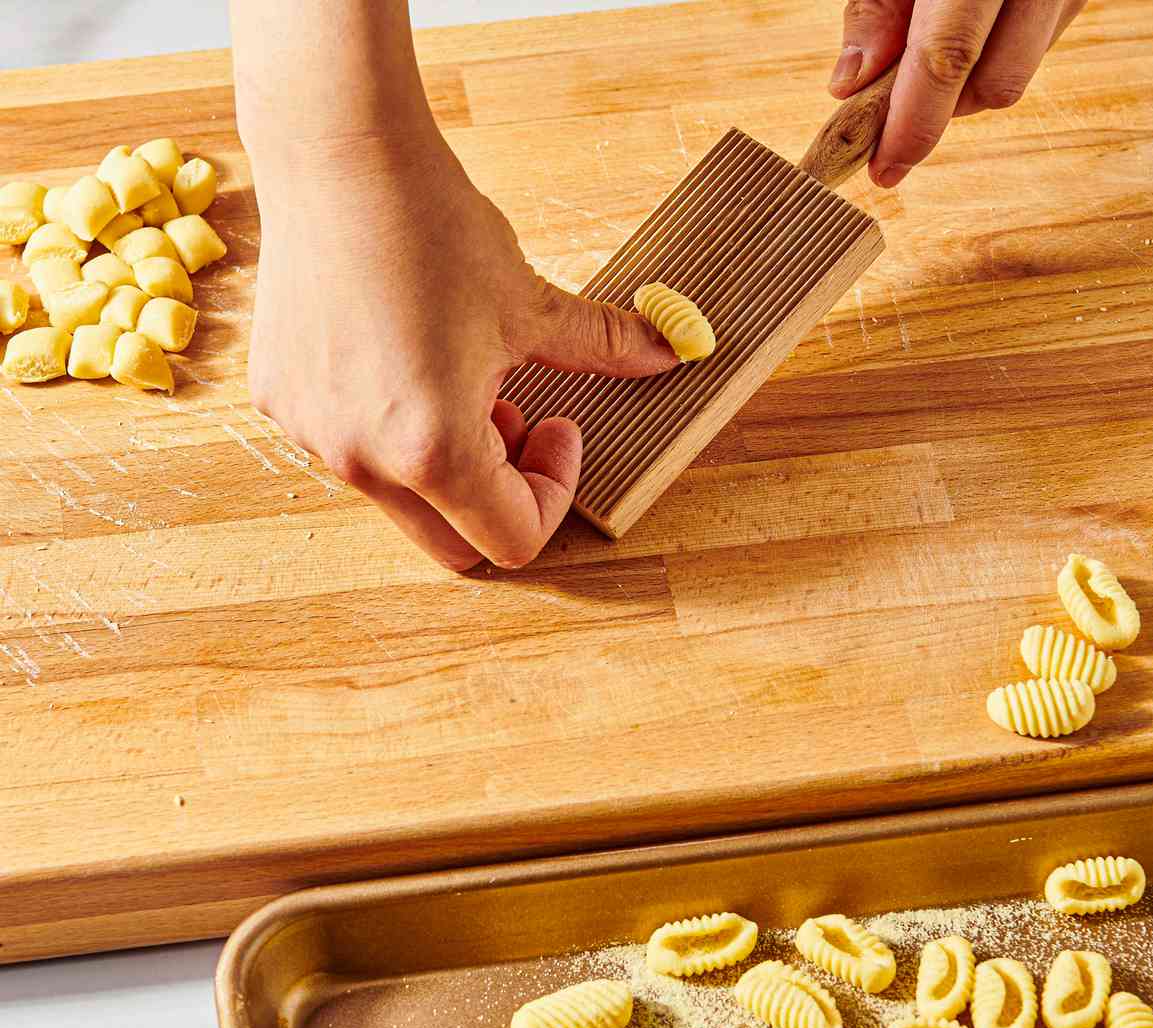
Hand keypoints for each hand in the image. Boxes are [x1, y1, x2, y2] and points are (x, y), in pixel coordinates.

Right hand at [246, 132, 677, 570]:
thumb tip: (669, 354)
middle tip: (520, 416)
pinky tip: (410, 356)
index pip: (512, 539)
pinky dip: (395, 430)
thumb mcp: (531, 303)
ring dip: (450, 460)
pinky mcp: (281, 402)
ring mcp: (310, 435)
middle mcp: (360, 459)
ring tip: (463, 374)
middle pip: (455, 544)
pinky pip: (353, 450)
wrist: (338, 155)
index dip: (554, 492)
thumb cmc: (431, 226)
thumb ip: (602, 348)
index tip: (561, 425)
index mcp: (431, 450)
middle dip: (502, 494)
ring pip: (402, 497)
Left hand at [828, 0, 1086, 187]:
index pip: (948, 55)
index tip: (883, 170)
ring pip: (1019, 74)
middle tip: (897, 100)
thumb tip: (850, 87)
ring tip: (934, 38)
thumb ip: (875, 8)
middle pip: (996, 84)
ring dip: (969, 82)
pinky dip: (996, 53)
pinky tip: (977, 22)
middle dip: (943, 108)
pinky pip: (1037, 49)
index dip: (914, 123)